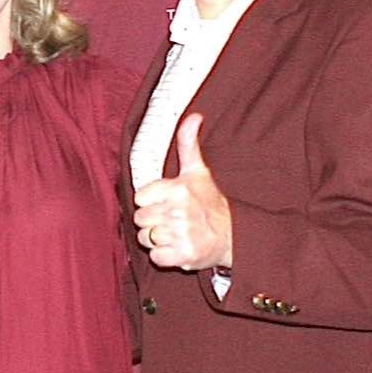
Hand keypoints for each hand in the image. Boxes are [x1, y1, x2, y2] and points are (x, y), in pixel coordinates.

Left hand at [134, 114, 232, 270]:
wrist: (232, 236)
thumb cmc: (210, 202)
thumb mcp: (198, 171)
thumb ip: (188, 144)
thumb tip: (193, 116)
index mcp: (177, 189)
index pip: (139, 197)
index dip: (151, 201)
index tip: (168, 202)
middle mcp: (178, 210)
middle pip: (140, 219)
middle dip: (153, 221)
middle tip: (173, 219)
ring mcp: (180, 234)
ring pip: (145, 238)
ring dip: (157, 239)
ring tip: (176, 233)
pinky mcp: (182, 255)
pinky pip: (155, 256)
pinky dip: (164, 256)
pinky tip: (178, 247)